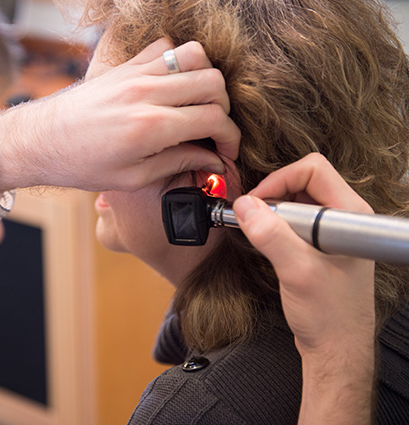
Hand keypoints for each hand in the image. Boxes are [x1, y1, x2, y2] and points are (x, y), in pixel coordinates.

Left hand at [0, 38, 240, 192]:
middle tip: (215, 130)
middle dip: (224, 109)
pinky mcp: (124, 66)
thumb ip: (177, 163)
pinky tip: (172, 86)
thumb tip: (210, 159)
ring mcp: (135, 73)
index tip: (226, 151)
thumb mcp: (132, 178)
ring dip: (205, 80)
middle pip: (213, 83)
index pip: (214, 120)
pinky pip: (164, 47)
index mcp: (151, 127)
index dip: (230, 138)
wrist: (41, 141)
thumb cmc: (80, 165)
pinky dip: (178, 62)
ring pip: (195, 56)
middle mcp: (146, 93)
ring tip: (197, 105)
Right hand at [232, 153, 374, 423]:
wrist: (335, 348)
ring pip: (295, 202)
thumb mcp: (297, 271)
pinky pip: (293, 221)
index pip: (313, 170)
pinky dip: (274, 227)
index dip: (280, 180)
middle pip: (302, 182)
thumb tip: (244, 206)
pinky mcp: (319, 244)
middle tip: (251, 218)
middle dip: (272, 195)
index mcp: (350, 215)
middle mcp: (344, 218)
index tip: (255, 202)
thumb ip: (270, 235)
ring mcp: (332, 231)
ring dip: (271, 213)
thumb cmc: (329, 315)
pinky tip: (266, 244)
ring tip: (257, 233)